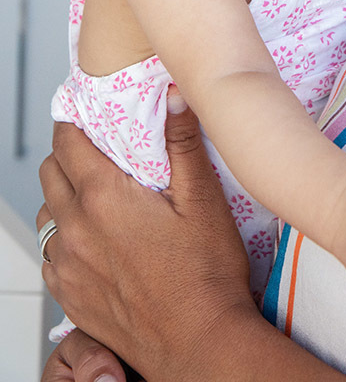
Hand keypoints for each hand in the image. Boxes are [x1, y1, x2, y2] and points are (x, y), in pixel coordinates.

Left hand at [37, 90, 254, 380]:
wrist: (198, 343)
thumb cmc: (206, 274)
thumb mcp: (204, 198)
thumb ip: (183, 141)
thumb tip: (176, 93)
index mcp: (103, 197)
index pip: (66, 140)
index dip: (75, 120)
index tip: (91, 114)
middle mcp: (76, 229)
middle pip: (50, 171)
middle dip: (70, 154)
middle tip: (102, 152)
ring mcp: (68, 266)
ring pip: (47, 214)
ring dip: (65, 197)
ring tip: (102, 197)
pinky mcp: (70, 295)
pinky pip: (52, 255)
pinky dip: (67, 238)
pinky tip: (100, 239)